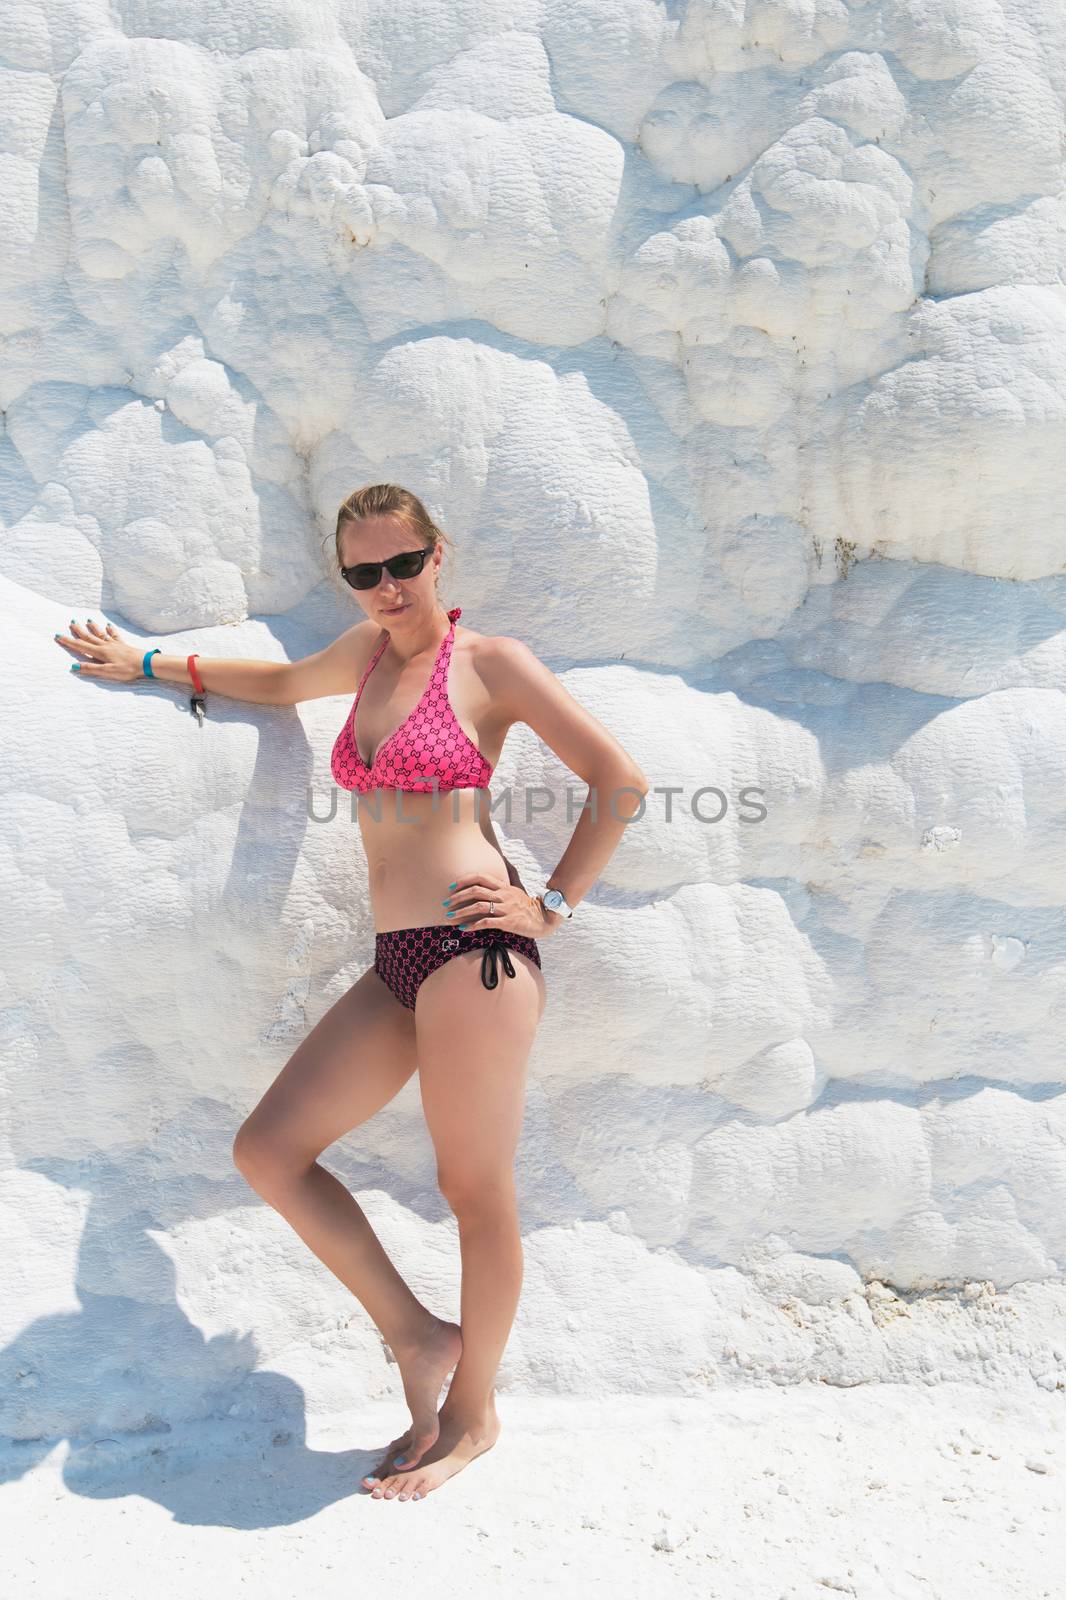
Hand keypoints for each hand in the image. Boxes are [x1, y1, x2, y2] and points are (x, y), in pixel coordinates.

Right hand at [54, 617, 145, 681]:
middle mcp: (106, 646)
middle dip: (79, 631)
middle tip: (71, 622)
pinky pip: (114, 635)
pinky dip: (110, 630)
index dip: (69, 641)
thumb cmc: (127, 669)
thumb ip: (91, 669)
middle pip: (89, 637)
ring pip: (100, 634)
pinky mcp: (123, 645)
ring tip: (87, 620)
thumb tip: (74, 667)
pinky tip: (108, 625)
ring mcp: (115, 644)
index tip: (58, 635)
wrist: (146, 663)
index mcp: (100, 653)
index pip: (81, 646)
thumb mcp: (107, 672)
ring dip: (93, 627)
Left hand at [444, 872, 560, 936]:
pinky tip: (463, 929)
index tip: (450, 888)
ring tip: (450, 918)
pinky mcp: (508, 922)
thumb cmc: (526, 907)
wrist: (544, 918)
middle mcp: (503, 895)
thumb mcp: (514, 892)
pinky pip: (486, 923)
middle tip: (445, 904)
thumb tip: (483, 886)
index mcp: (503, 886)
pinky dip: (472, 925)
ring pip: (479, 906)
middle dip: (457, 897)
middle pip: (476, 891)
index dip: (463, 881)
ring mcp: (506, 908)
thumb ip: (499, 888)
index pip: (480, 877)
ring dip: (461, 912)